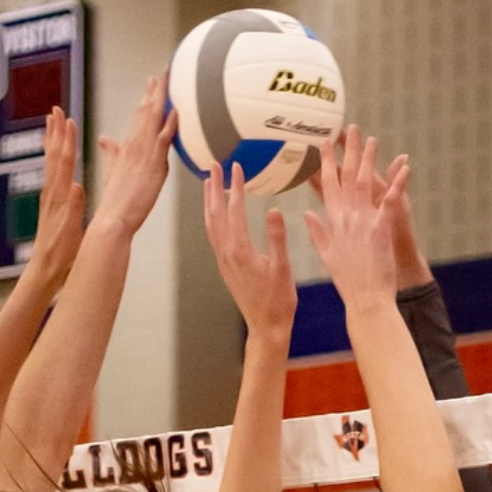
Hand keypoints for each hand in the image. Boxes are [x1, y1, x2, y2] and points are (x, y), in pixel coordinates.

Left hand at [26, 107, 85, 291]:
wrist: (44, 268)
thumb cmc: (61, 252)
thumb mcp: (72, 231)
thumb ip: (74, 208)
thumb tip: (77, 185)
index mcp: (61, 197)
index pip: (65, 162)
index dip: (68, 140)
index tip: (70, 120)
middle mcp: (52, 192)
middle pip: (55, 155)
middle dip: (56, 131)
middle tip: (56, 109)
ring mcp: (49, 196)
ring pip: (51, 160)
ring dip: (53, 139)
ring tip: (52, 121)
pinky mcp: (50, 201)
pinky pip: (51, 171)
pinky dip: (52, 156)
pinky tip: (53, 152)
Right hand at [92, 75, 178, 232]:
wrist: (113, 217)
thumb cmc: (115, 199)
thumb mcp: (113, 170)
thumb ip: (111, 153)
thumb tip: (104, 138)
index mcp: (128, 146)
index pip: (139, 117)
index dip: (146, 98)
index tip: (151, 84)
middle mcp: (135, 145)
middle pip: (146, 112)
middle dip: (154, 91)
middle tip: (162, 73)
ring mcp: (144, 154)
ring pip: (153, 120)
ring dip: (161, 99)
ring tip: (168, 81)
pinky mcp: (153, 166)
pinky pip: (162, 140)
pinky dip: (169, 124)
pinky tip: (175, 111)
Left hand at [205, 163, 295, 340]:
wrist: (266, 327)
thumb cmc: (278, 300)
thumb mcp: (282, 268)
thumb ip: (277, 238)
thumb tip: (273, 210)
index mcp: (240, 250)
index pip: (234, 210)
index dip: (235, 186)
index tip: (236, 167)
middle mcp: (226, 252)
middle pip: (216, 213)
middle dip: (214, 187)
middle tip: (213, 164)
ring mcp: (223, 259)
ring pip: (210, 224)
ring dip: (209, 201)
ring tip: (209, 182)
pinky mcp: (225, 265)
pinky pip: (213, 235)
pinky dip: (212, 218)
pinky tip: (216, 212)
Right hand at [304, 127, 410, 307]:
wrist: (365, 299)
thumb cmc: (348, 280)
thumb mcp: (327, 255)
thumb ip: (317, 232)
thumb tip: (307, 214)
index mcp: (333, 222)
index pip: (327, 185)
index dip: (326, 162)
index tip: (324, 143)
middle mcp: (346, 217)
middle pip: (346, 177)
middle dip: (348, 151)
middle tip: (350, 129)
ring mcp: (363, 221)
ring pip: (365, 182)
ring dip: (369, 159)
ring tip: (372, 139)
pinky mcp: (381, 228)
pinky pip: (391, 199)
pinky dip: (398, 182)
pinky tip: (405, 165)